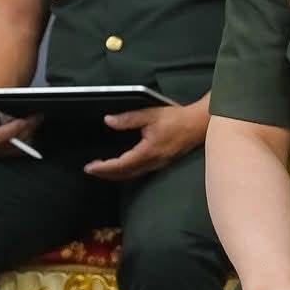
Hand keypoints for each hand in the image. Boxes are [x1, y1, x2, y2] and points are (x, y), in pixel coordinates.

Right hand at [0, 95, 39, 155]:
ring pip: (14, 147)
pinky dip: (27, 137)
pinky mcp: (1, 150)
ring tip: (37, 119)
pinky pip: (17, 149)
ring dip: (28, 133)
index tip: (23, 122)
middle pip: (6, 144)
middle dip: (23, 131)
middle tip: (36, 118)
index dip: (10, 131)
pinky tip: (33, 126)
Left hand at [84, 101, 209, 179]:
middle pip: (125, 174)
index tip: (89, 168)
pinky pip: (140, 172)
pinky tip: (124, 167)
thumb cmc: (177, 118)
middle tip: (92, 170)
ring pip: (132, 175)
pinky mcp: (163, 163)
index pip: (120, 165)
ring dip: (116, 175)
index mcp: (147, 151)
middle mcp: (152, 162)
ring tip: (104, 170)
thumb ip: (128, 119)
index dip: (103, 168)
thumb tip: (108, 120)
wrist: (200, 124)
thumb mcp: (151, 115)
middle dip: (106, 174)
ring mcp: (158, 165)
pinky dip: (127, 173)